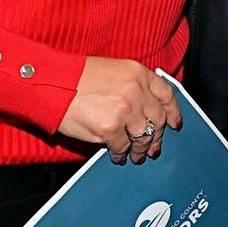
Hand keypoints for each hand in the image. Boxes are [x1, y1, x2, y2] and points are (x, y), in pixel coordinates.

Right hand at [58, 58, 182, 163]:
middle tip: (154, 147)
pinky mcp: (110, 130)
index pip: (166, 94)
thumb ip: (132, 85)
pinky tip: (117, 156)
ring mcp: (125, 111)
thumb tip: (144, 108)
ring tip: (137, 156)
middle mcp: (136, 91)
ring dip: (141, 149)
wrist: (52, 83)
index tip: (175, 124)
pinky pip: (122, 148)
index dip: (173, 111)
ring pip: (143, 137)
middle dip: (158, 137)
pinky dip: (121, 155)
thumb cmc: (76, 76)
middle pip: (158, 119)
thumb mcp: (112, 70)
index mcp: (138, 72)